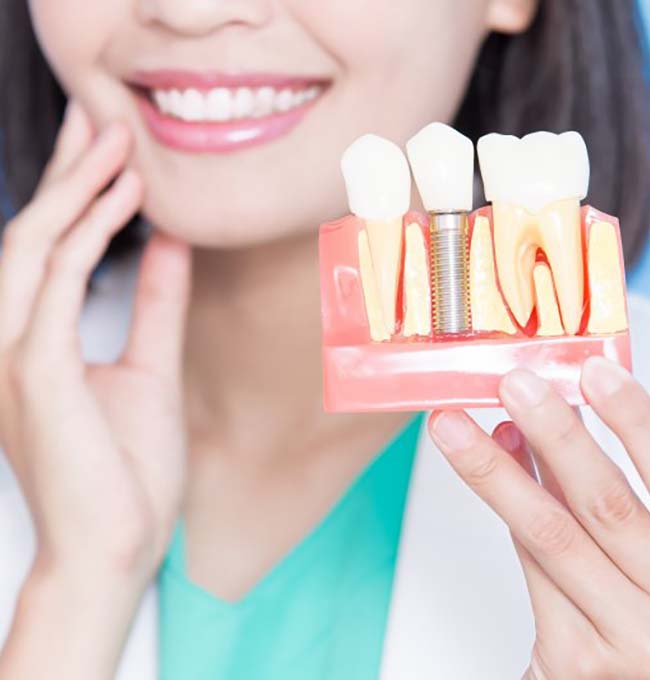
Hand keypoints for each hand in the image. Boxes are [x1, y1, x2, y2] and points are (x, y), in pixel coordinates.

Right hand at [0, 100, 190, 585]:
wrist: (117, 546)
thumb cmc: (127, 469)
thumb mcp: (151, 367)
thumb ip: (155, 304)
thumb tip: (169, 245)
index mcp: (37, 342)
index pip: (49, 249)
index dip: (76, 193)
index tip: (110, 152)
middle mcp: (14, 340)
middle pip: (33, 232)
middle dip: (67, 172)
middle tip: (103, 120)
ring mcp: (16, 354)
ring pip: (34, 245)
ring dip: (75, 188)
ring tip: (116, 141)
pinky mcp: (35, 370)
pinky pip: (55, 283)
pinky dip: (87, 234)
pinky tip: (126, 200)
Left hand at [429, 357, 649, 679]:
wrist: (628, 678)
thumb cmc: (640, 609)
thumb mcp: (643, 545)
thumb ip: (605, 491)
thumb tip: (557, 421)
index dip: (634, 421)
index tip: (595, 372)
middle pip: (603, 505)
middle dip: (555, 436)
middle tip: (514, 386)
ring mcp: (625, 639)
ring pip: (550, 535)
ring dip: (496, 471)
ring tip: (456, 427)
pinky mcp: (576, 661)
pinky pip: (532, 566)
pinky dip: (508, 511)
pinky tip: (490, 470)